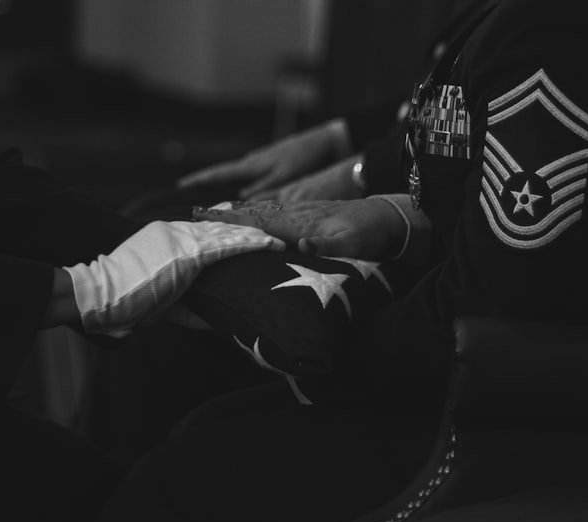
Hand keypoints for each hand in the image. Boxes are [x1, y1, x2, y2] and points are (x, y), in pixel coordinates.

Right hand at [63, 220, 283, 334]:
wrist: (100, 294)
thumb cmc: (124, 301)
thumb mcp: (160, 302)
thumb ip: (188, 306)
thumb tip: (216, 320)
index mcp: (165, 237)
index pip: (205, 230)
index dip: (230, 230)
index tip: (251, 232)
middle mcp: (175, 231)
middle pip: (221, 226)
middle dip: (249, 230)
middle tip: (275, 233)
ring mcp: (181, 239)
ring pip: (228, 232)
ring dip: (256, 236)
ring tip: (281, 240)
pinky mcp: (187, 253)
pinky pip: (226, 245)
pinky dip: (250, 243)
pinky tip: (269, 244)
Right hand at [175, 119, 350, 199]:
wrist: (320, 141)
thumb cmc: (303, 158)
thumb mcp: (283, 176)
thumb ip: (263, 189)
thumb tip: (241, 199)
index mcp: (251, 165)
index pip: (218, 173)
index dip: (199, 179)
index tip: (180, 185)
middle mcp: (250, 163)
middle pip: (221, 175)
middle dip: (203, 184)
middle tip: (186, 196)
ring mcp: (257, 163)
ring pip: (232, 177)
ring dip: (218, 186)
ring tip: (204, 198)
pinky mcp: (265, 166)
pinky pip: (244, 178)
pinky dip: (234, 185)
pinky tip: (234, 193)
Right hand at [192, 199, 405, 260]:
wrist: (390, 216)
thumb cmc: (371, 234)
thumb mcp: (352, 244)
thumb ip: (325, 245)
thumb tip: (300, 244)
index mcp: (298, 222)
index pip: (256, 221)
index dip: (229, 220)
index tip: (203, 215)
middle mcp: (295, 213)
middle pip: (252, 213)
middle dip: (224, 214)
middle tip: (196, 212)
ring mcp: (301, 211)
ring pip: (261, 210)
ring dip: (237, 212)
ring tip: (214, 212)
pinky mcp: (308, 213)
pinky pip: (274, 210)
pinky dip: (257, 211)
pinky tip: (251, 212)